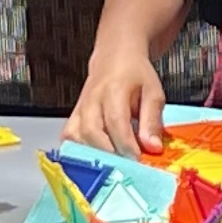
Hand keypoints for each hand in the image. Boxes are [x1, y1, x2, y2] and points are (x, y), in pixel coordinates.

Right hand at [65, 46, 166, 164]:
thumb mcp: (153, 92)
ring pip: (75, 136)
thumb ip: (152, 121)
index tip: (137, 161)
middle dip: (108, 154)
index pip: (116, 121)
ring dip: (92, 154)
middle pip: (91, 131)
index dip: (126, 144)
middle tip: (124, 167)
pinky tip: (92, 160)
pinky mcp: (74, 115)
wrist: (116, 55)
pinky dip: (77, 151)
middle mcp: (92, 99)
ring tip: (110, 166)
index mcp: (114, 89)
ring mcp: (80, 107)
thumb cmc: (136, 74)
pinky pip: (68, 136)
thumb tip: (152, 148)